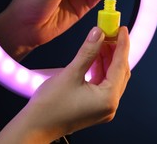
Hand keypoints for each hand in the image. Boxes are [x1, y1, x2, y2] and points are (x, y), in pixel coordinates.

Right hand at [0, 26, 130, 142]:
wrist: (34, 127)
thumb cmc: (49, 107)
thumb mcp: (71, 73)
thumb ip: (88, 52)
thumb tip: (98, 33)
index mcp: (108, 99)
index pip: (120, 65)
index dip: (122, 45)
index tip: (122, 29)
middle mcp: (110, 105)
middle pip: (119, 71)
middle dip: (115, 51)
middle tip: (110, 32)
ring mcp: (103, 107)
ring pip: (112, 77)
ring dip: (107, 59)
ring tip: (100, 41)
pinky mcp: (95, 106)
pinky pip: (103, 84)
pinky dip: (100, 69)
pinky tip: (95, 56)